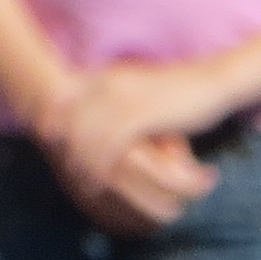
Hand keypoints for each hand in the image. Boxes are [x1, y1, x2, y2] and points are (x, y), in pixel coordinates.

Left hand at [41, 64, 228, 220]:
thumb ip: (112, 99)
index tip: (46, 139)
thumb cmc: (178, 91)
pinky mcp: (140, 117)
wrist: (214, 83)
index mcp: (107, 76)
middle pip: (70, 122)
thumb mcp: (138, 89)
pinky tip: (101, 184)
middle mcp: (110, 85)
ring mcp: (123, 100)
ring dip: (82, 164)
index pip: (65, 97)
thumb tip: (93, 117)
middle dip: (65, 149)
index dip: (52, 119)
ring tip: (85, 183)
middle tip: (66, 171)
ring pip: (86, 139)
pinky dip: (101, 169)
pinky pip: (109, 148)